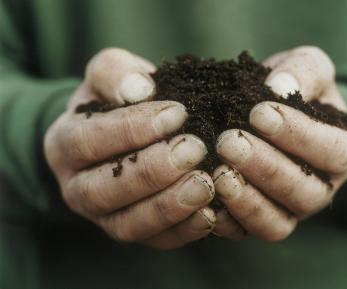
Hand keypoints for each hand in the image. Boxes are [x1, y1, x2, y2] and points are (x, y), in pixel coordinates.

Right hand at [44, 48, 214, 249]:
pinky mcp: (133, 229)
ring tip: (205, 184)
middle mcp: (77, 187)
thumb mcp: (108, 76)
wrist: (118, 133)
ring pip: (128, 224)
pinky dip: (182, 231)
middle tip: (193, 150)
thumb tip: (138, 90)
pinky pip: (154, 240)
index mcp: (65, 144)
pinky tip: (209, 213)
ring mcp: (104, 215)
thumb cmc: (114, 101)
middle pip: (104, 190)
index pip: (89, 140)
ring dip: (168, 207)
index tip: (177, 113)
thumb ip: (114, 73)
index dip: (132, 129)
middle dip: (151, 171)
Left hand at [212, 46, 346, 241]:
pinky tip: (204, 198)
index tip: (259, 113)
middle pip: (303, 192)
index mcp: (339, 152)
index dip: (297, 135)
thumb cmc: (290, 90)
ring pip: (276, 223)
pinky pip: (244, 232)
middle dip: (265, 167)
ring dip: (246, 200)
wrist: (266, 113)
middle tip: (229, 142)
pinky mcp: (257, 220)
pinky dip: (224, 220)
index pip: (331, 151)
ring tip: (217, 173)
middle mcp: (318, 188)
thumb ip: (302, 71)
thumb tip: (279, 87)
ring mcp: (288, 210)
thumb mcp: (305, 68)